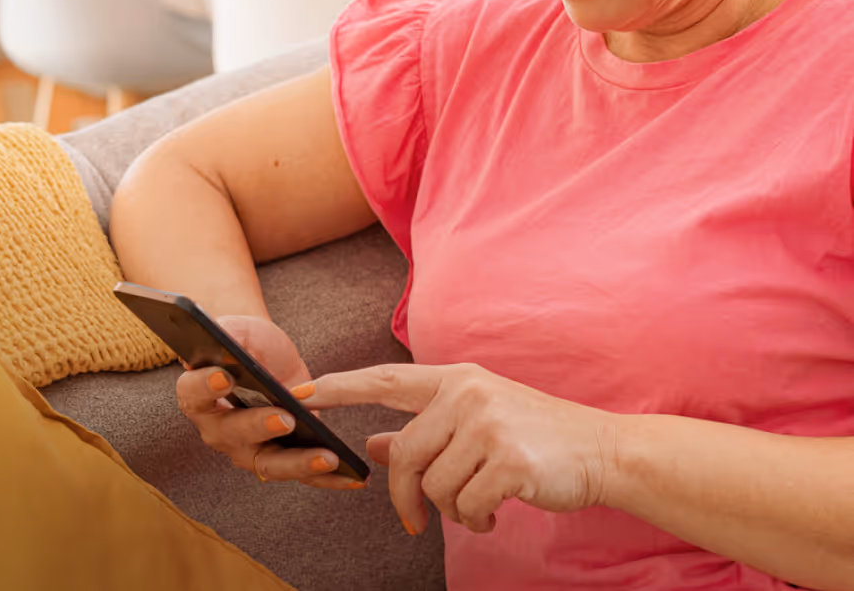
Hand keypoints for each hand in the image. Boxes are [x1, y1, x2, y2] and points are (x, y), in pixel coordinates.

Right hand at [174, 315, 365, 490]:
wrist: (271, 358)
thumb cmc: (249, 343)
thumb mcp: (240, 329)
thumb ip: (227, 332)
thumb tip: (219, 341)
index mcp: (199, 395)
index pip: (193, 395)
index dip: (205, 387)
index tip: (225, 376)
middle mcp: (219, 429)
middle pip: (232, 435)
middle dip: (258, 427)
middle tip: (284, 418)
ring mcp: (249, 449)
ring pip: (268, 464)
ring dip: (297, 463)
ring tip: (327, 456)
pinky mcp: (281, 459)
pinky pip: (302, 476)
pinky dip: (327, 481)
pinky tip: (353, 478)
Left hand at [291, 362, 619, 531]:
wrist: (602, 450)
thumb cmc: (533, 436)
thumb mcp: (474, 422)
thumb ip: (422, 432)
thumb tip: (372, 446)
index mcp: (454, 378)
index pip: (384, 380)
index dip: (339, 387)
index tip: (300, 393)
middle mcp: (467, 393)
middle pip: (405, 454)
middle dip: (406, 498)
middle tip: (413, 523)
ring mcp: (488, 424)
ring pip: (435, 486)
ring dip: (453, 510)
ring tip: (480, 505)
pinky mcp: (509, 459)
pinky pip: (466, 506)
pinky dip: (476, 520)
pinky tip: (496, 513)